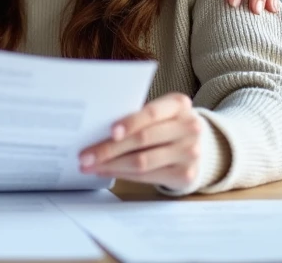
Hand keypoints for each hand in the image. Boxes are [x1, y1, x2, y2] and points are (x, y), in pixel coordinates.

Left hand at [78, 93, 204, 191]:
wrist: (197, 145)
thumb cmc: (166, 125)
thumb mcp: (159, 113)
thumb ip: (137, 117)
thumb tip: (97, 130)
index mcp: (179, 104)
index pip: (151, 113)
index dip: (130, 122)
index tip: (109, 131)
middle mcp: (189, 127)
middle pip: (143, 139)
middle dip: (109, 148)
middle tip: (85, 155)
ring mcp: (190, 152)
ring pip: (142, 161)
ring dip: (111, 165)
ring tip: (90, 166)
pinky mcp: (186, 175)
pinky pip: (147, 176)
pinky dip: (122, 174)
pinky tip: (106, 171)